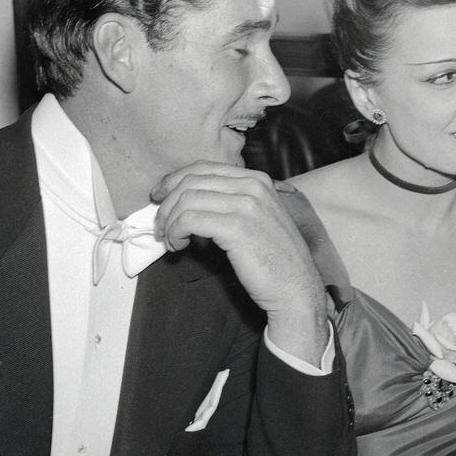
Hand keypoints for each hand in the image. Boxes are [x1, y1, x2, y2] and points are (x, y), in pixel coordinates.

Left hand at [152, 163, 327, 355]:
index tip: (160, 197)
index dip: (175, 180)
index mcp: (258, 180)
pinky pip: (189, 219)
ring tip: (170, 239)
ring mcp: (247, 205)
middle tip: (160, 224)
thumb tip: (188, 202)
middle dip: (167, 202)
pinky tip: (179, 245)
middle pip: (192, 180)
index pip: (205, 167)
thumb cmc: (274, 260)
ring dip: (169, 220)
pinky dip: (176, 232)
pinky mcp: (237, 227)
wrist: (296, 288)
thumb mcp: (257, 219)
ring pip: (187, 199)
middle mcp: (253, 186)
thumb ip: (231, 203)